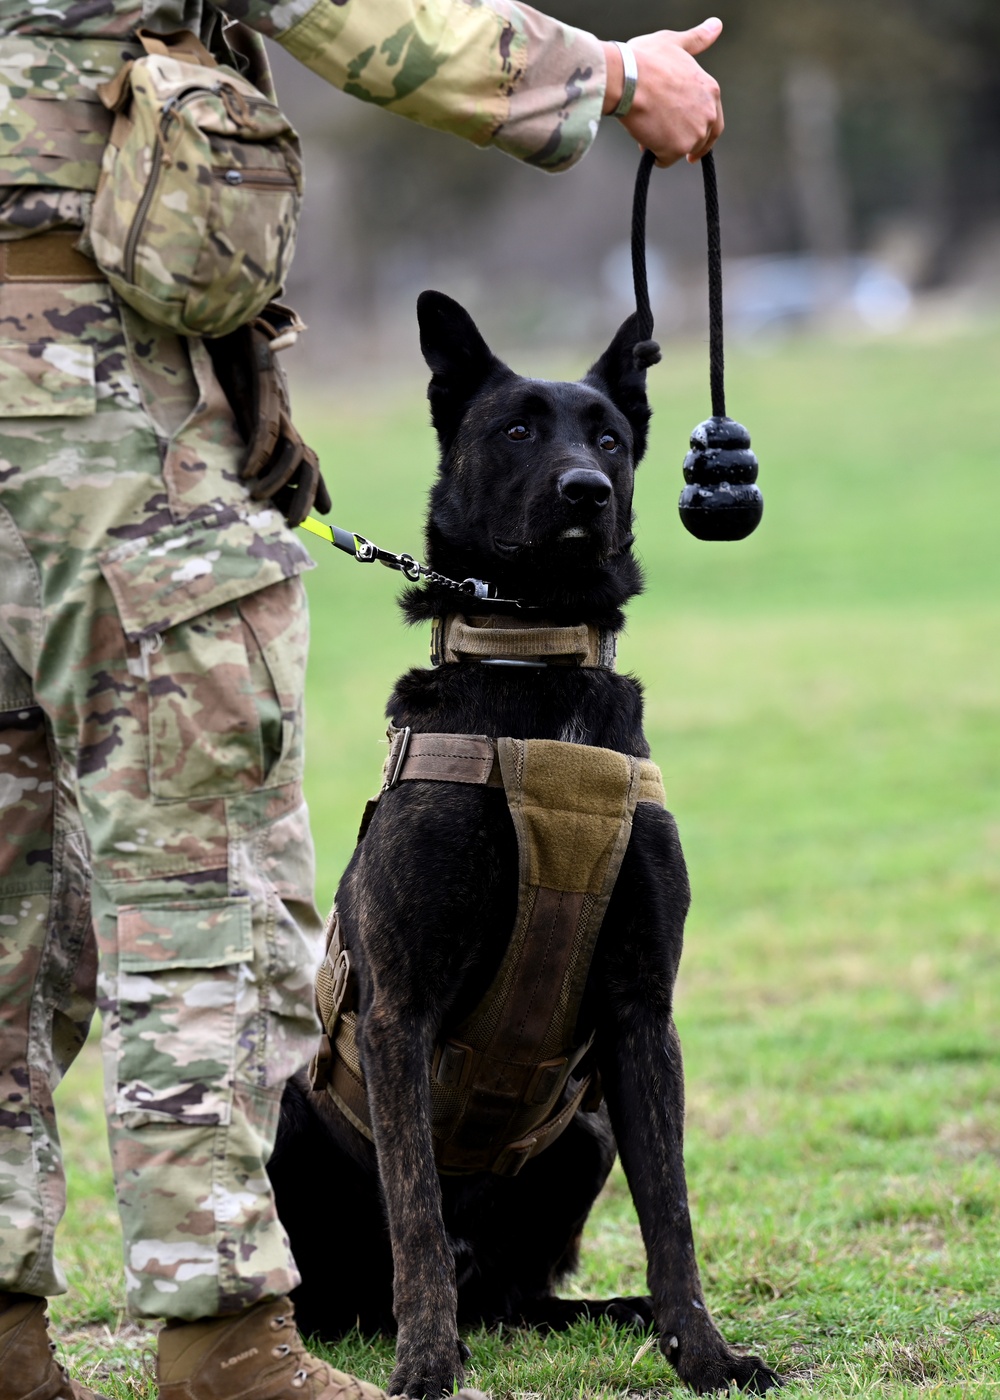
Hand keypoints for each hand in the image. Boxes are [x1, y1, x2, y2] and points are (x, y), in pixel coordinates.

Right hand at [602, 18, 723, 167]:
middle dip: (685, 144)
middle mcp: (708, 113)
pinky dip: (654, 156)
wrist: (628, 79)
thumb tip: (717, 25)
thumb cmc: (647, 59)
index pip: (714, 122)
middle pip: (701, 141)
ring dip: (666, 147)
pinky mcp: (677, 149)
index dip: (702, 133)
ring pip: (681, 150)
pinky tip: (643, 142)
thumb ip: (698, 39)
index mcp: (711, 90)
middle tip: (669, 146)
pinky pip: (664, 160)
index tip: (693, 143)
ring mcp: (694, 133)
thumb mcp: (676, 43)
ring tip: (647, 133)